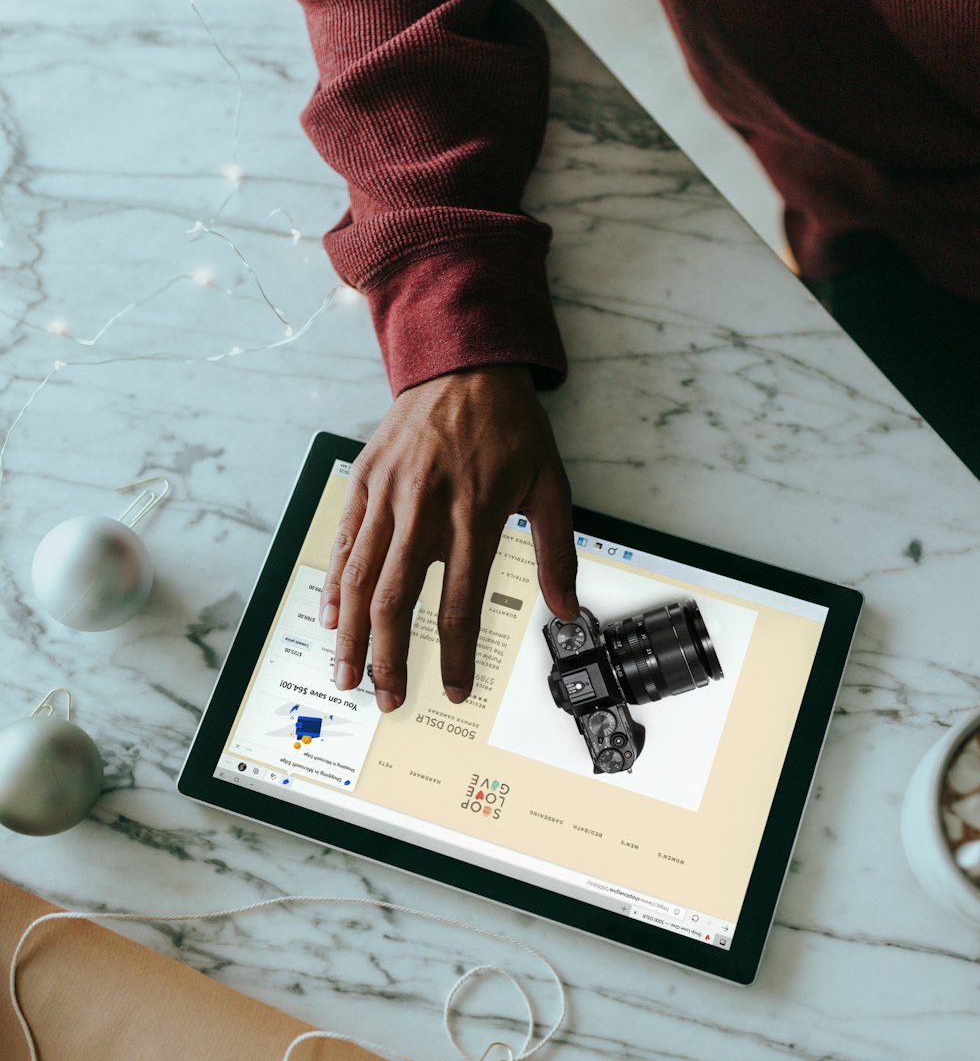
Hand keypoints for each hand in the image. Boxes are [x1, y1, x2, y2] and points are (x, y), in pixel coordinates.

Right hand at [321, 365, 578, 712]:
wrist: (464, 361)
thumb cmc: (509, 425)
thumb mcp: (550, 483)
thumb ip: (558, 551)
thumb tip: (566, 610)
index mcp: (475, 513)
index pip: (461, 602)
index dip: (456, 654)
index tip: (455, 690)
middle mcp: (425, 507)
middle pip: (397, 599)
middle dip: (390, 659)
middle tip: (388, 699)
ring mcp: (388, 494)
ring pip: (361, 577)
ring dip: (351, 635)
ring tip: (347, 675)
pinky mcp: (364, 480)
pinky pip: (344, 542)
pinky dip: (335, 585)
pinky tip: (332, 620)